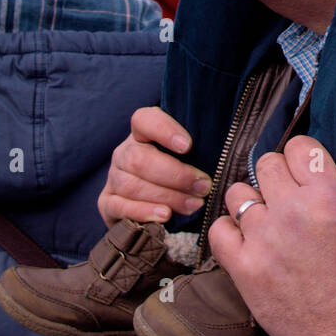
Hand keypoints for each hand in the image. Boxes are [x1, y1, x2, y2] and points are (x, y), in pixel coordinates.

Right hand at [98, 107, 210, 228]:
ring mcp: (114, 177)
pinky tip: (165, 216)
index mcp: (142, 133)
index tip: (188, 145)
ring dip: (167, 196)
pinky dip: (144, 212)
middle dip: (176, 175)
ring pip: (133, 185)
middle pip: (140, 158)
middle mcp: (124, 152)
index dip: (164, 130)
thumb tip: (228, 150)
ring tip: (194, 205)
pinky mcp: (107, 203)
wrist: (157, 207)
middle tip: (203, 186)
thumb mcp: (190, 156)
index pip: (144, 120)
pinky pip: (120, 207)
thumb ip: (201, 147)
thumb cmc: (180, 173)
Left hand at [210, 138, 335, 335]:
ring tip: (265, 216)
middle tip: (286, 193)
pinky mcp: (245, 268)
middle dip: (278, 174)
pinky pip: (219, 230)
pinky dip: (230, 230)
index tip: (305, 168)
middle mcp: (292, 210)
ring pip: (239, 193)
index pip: (298, 145)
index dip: (302, 154)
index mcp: (328, 194)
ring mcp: (264, 239)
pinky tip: (246, 238)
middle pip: (266, 164)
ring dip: (252, 201)